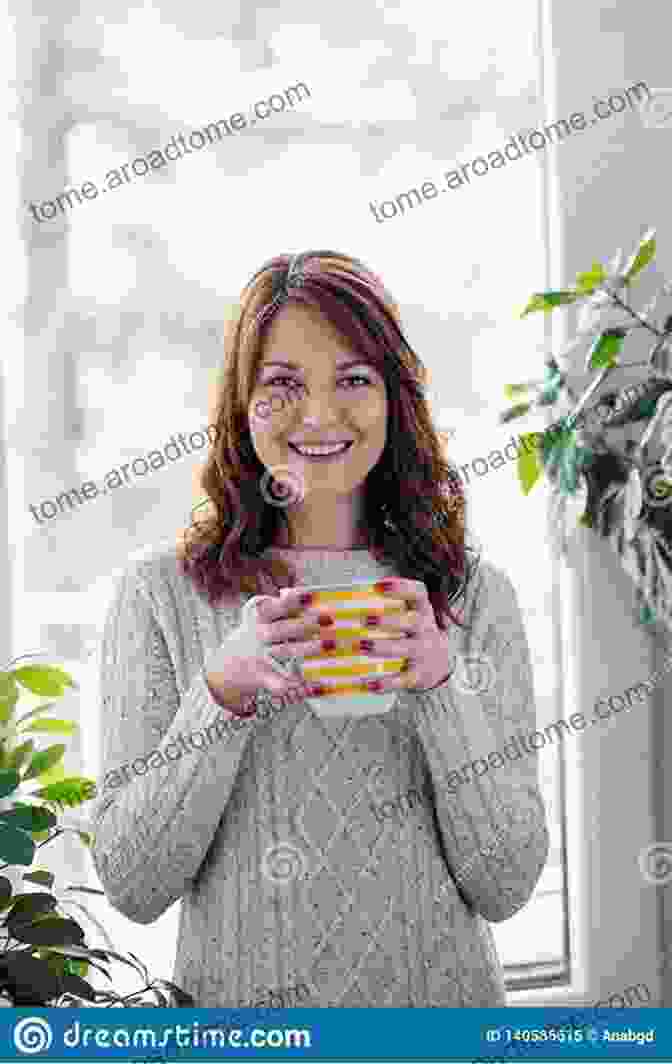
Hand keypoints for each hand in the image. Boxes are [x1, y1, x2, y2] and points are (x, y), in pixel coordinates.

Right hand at [206, 587, 331, 712]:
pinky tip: (315, 685)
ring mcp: (260, 658)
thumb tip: (294, 591)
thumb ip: (277, 605)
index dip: (290, 601)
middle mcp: (259, 637)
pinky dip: (298, 686)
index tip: (309, 595)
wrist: (223, 670)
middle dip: (305, 624)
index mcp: (258, 620)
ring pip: (284, 652)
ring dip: (307, 648)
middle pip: (281, 629)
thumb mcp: (256, 618)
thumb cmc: (250, 638)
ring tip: (328, 644)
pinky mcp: (263, 678)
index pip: (273, 607)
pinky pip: (281, 684)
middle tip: (329, 619)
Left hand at [358, 578, 455, 693]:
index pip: (419, 594)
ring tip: (363, 645)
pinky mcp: (418, 675)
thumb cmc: (416, 635)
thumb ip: (392, 606)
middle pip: (412, 621)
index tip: (380, 586)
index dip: (402, 588)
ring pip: (407, 648)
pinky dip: (386, 683)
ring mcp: (423, 653)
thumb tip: (352, 596)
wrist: (440, 665)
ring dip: (384, 647)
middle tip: (366, 619)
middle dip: (389, 620)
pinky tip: (368, 683)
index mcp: (423, 612)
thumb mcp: (412, 616)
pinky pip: (402, 679)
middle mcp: (425, 630)